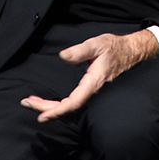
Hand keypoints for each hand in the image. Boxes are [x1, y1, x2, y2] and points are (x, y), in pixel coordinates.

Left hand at [20, 29, 158, 121]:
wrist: (131, 53)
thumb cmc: (114, 48)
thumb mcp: (97, 44)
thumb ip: (80, 51)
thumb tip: (63, 56)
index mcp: (94, 83)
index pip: (73, 103)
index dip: (57, 111)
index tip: (41, 115)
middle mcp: (93, 93)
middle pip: (67, 109)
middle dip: (46, 108)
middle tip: (27, 103)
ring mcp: (93, 96)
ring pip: (70, 109)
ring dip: (51, 107)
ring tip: (33, 101)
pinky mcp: (92, 94)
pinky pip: (74, 105)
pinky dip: (59, 106)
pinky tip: (50, 103)